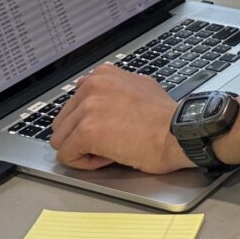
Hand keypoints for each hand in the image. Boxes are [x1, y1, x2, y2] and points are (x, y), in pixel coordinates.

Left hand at [50, 64, 192, 173]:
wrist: (178, 133)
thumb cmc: (165, 118)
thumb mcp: (141, 88)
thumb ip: (115, 88)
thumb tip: (96, 88)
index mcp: (104, 74)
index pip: (74, 105)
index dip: (91, 122)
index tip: (109, 127)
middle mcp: (93, 85)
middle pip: (64, 123)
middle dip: (82, 137)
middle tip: (113, 140)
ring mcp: (88, 107)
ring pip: (61, 140)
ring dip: (83, 150)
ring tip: (111, 148)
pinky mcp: (86, 131)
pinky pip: (67, 156)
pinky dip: (84, 163)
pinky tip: (108, 157)